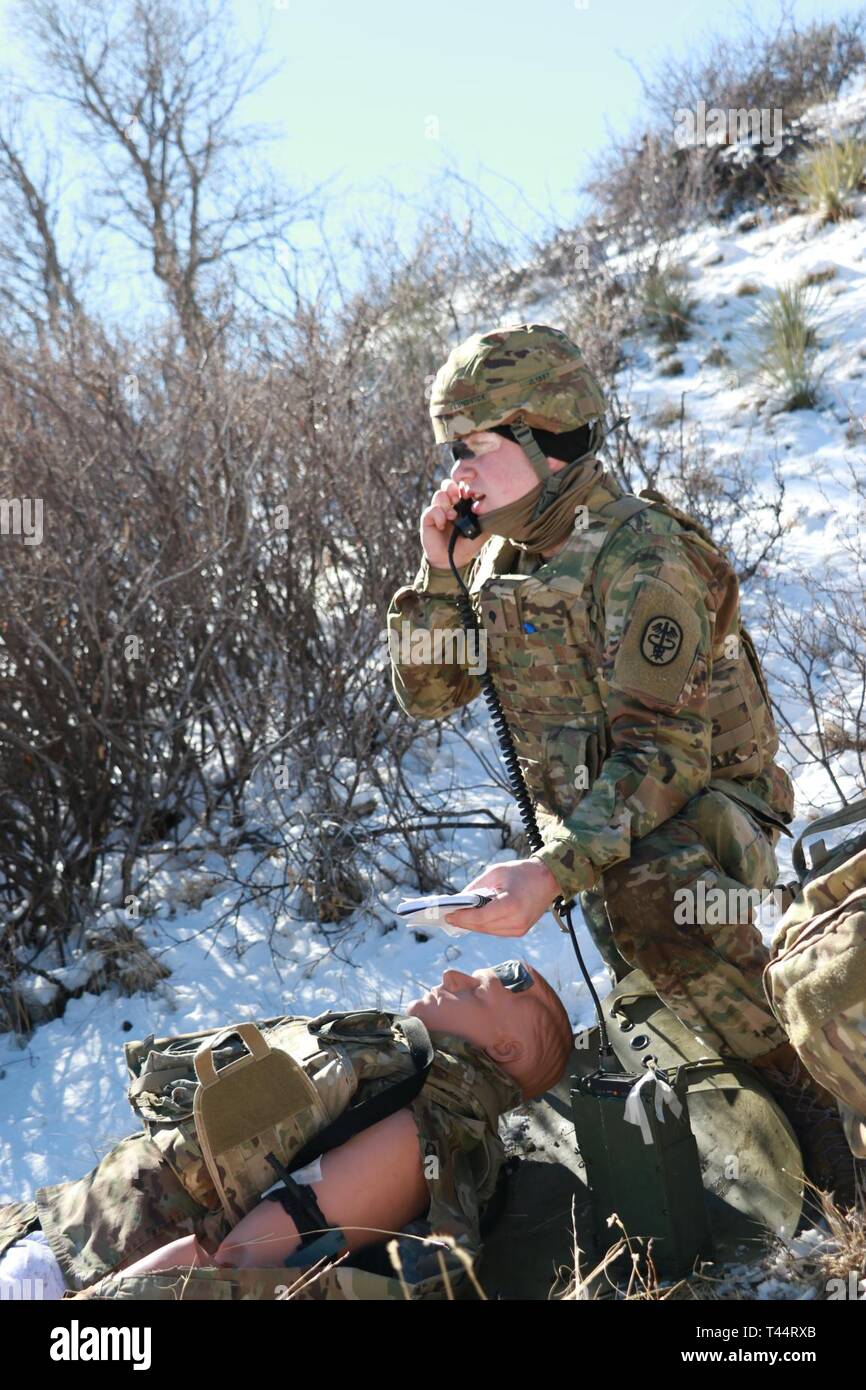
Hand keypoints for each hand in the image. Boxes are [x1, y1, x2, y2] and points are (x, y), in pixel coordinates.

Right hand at [420, 477, 487, 570]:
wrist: (452, 560)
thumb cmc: (468, 545)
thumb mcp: (482, 532)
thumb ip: (487, 519)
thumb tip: (493, 506)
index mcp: (463, 505)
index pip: (462, 487)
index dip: (464, 486)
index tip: (469, 495)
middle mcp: (450, 505)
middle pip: (448, 485)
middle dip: (453, 489)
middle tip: (458, 499)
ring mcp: (439, 511)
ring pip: (439, 494)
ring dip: (446, 502)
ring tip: (452, 516)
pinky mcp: (429, 518)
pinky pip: (432, 509)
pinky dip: (438, 515)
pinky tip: (442, 525)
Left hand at [444, 857, 562, 937]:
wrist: (548, 879)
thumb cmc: (522, 872)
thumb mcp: (495, 873)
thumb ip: (476, 887)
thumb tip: (459, 900)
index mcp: (511, 905)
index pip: (480, 917)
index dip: (462, 917)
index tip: (448, 915)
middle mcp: (516, 921)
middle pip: (482, 926)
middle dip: (464, 922)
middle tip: (449, 917)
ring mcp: (520, 928)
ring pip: (488, 931)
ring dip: (473, 925)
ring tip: (460, 917)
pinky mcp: (521, 931)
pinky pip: (496, 931)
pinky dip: (485, 925)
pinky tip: (476, 918)